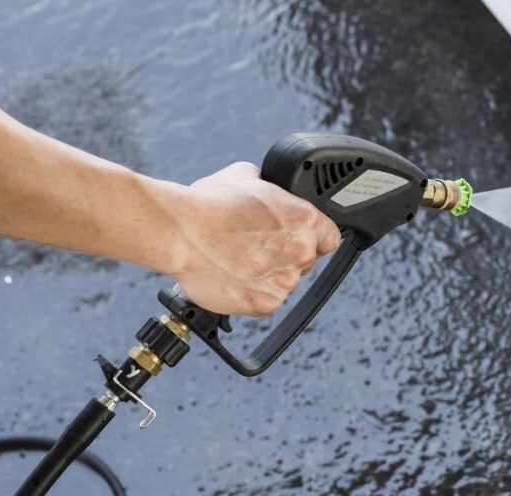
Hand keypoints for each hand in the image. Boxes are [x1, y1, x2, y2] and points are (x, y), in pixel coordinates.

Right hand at [168, 162, 340, 315]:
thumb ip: (272, 189)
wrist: (180, 233)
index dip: (315, 238)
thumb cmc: (209, 205)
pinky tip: (233, 275)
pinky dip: (252, 292)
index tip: (301, 239)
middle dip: (286, 255)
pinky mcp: (265, 304)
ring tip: (238, 260)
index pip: (330, 237)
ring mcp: (284, 281)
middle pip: (306, 260)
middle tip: (258, 246)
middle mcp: (300, 252)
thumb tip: (270, 189)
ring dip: (268, 275)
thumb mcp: (248, 177)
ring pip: (284, 282)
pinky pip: (265, 300)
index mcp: (305, 220)